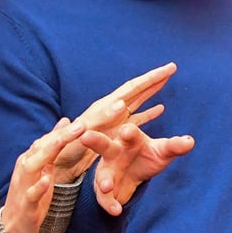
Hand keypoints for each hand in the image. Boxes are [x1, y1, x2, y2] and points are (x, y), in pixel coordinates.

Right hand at [1, 118, 86, 232]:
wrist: (14, 227)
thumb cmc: (32, 194)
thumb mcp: (45, 167)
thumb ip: (54, 145)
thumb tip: (66, 120)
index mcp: (33, 157)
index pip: (51, 139)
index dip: (68, 129)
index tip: (86, 120)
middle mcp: (26, 167)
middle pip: (43, 147)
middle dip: (62, 135)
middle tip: (81, 124)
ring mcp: (23, 184)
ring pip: (33, 164)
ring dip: (48, 152)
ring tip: (63, 141)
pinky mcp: (25, 205)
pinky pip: (30, 194)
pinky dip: (37, 186)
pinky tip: (47, 179)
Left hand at [52, 63, 176, 183]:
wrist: (59, 164)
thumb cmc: (69, 148)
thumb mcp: (85, 132)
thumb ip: (102, 118)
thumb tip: (122, 103)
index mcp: (105, 107)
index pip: (133, 88)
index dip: (151, 78)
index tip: (168, 69)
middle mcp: (111, 109)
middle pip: (137, 90)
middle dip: (154, 79)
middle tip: (172, 68)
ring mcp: (114, 120)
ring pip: (138, 101)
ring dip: (152, 92)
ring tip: (166, 81)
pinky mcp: (116, 132)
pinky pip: (137, 118)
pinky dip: (149, 112)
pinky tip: (159, 108)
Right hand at [80, 123, 194, 215]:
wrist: (136, 171)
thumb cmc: (148, 154)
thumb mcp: (163, 151)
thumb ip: (175, 146)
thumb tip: (190, 141)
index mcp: (129, 139)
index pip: (129, 132)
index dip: (128, 131)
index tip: (127, 131)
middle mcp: (114, 151)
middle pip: (103, 145)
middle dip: (95, 141)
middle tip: (86, 136)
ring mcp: (107, 169)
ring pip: (101, 174)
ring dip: (103, 180)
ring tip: (107, 187)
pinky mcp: (104, 187)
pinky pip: (104, 196)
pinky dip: (108, 203)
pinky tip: (116, 210)